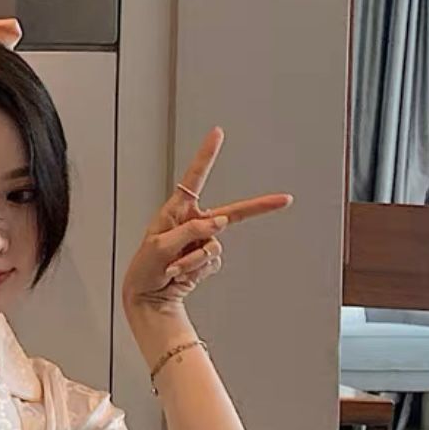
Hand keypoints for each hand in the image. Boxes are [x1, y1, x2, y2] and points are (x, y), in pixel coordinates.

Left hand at [121, 126, 293, 317]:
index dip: (207, 155)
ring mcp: (202, 242)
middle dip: (259, 207)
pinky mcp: (206, 260)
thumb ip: (190, 231)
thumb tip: (221, 222)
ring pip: (214, 247)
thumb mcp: (160, 246)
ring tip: (172, 267)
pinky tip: (179, 274)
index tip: (217, 133)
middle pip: (232, 213)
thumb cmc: (144, 268)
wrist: (147, 296)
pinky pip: (212, 262)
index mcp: (177, 211)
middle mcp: (194, 223)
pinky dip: (195, 270)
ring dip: (192, 261)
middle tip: (284, 200)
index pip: (195, 178)